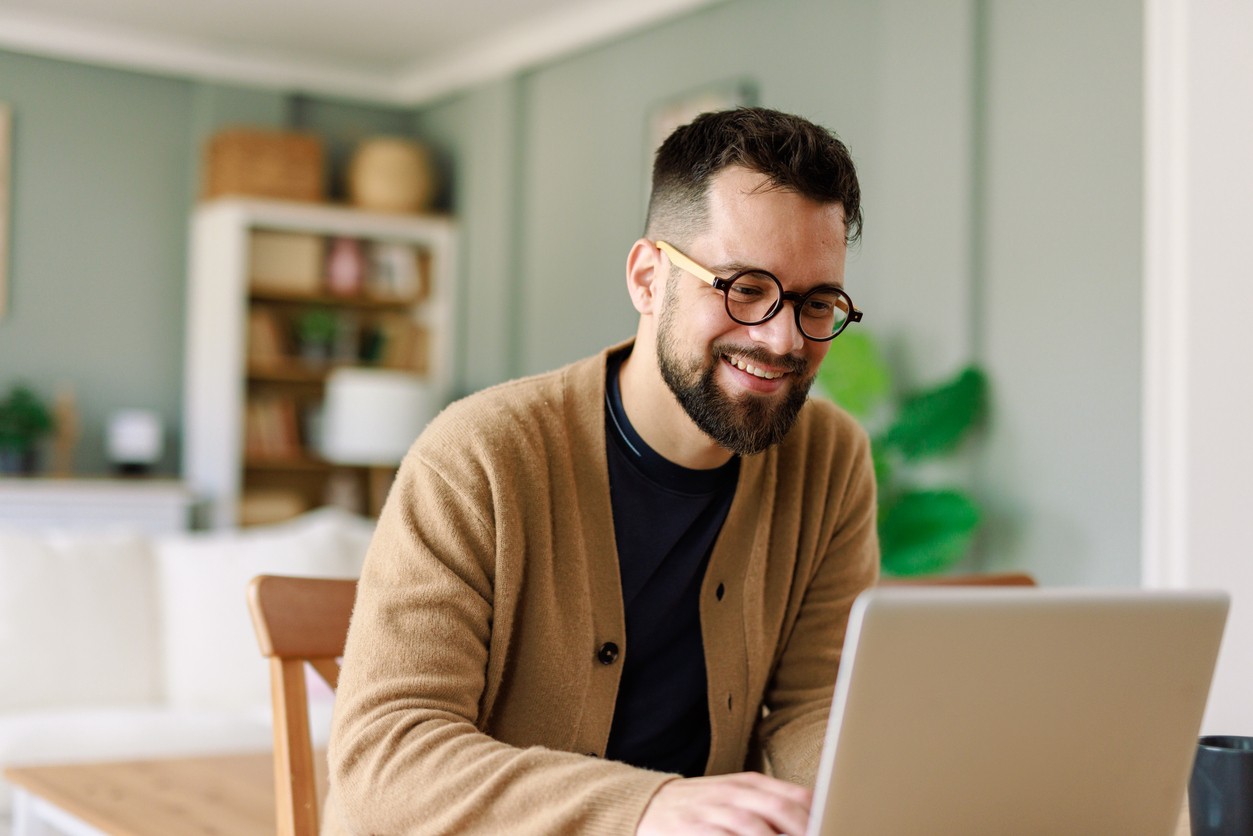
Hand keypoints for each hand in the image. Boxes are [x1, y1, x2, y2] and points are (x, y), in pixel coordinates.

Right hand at [637, 772, 811, 834]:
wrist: (647, 804)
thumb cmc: (701, 807)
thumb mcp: (737, 797)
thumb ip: (772, 805)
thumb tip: (816, 818)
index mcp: (751, 784)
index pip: (796, 796)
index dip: (821, 815)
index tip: (838, 826)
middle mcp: (734, 793)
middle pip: (781, 810)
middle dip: (805, 829)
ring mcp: (712, 810)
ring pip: (753, 826)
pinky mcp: (692, 828)